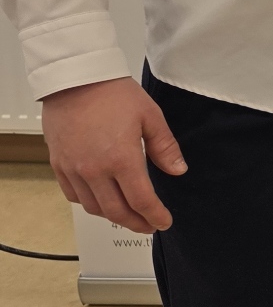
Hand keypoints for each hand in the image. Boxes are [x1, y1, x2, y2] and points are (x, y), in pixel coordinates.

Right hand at [42, 77, 185, 233]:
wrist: (75, 80)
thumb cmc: (113, 94)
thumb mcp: (150, 116)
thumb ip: (165, 147)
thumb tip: (178, 170)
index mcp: (121, 158)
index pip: (141, 200)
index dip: (154, 216)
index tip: (163, 222)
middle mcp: (94, 170)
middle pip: (116, 211)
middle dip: (136, 223)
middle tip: (149, 226)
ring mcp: (73, 169)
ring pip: (93, 207)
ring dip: (113, 216)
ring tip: (128, 216)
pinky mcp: (59, 164)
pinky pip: (73, 195)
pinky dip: (89, 204)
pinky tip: (101, 200)